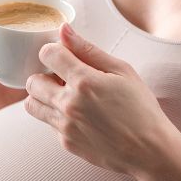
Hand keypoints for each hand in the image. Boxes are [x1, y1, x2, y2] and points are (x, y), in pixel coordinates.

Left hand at [25, 22, 178, 177]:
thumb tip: (63, 30)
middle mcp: (68, 104)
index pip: (47, 54)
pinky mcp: (66, 142)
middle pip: (32, 81)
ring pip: (31, 105)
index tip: (65, 56)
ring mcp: (65, 126)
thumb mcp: (122, 71)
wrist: (149, 150)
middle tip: (64, 78)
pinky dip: (56, 116)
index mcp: (84, 81)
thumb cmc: (141, 108)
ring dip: (43, 96)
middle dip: (45, 74)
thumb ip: (88, 49)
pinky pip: (48, 123)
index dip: (54, 51)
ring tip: (65, 96)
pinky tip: (79, 116)